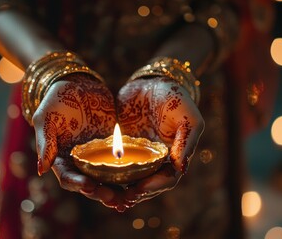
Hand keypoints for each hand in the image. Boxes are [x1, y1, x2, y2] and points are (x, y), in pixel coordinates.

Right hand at [32, 74, 131, 210]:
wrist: (76, 83)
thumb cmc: (55, 99)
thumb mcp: (46, 118)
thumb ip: (45, 143)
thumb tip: (41, 170)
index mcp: (62, 159)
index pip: (68, 178)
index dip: (78, 184)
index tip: (89, 185)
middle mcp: (79, 163)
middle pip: (90, 184)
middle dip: (101, 193)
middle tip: (114, 199)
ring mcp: (97, 157)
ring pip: (107, 179)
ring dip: (117, 190)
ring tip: (129, 197)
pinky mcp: (113, 148)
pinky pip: (122, 164)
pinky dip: (130, 174)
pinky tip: (141, 179)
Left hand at [117, 77, 203, 204]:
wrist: (152, 82)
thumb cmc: (176, 98)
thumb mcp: (188, 117)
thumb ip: (186, 141)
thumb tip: (181, 168)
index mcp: (173, 157)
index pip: (166, 179)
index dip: (153, 187)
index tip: (138, 190)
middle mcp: (155, 161)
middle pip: (145, 185)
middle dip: (133, 194)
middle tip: (119, 200)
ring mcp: (137, 156)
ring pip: (128, 179)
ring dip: (118, 190)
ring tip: (105, 195)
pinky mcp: (120, 149)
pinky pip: (112, 165)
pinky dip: (105, 174)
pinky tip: (93, 179)